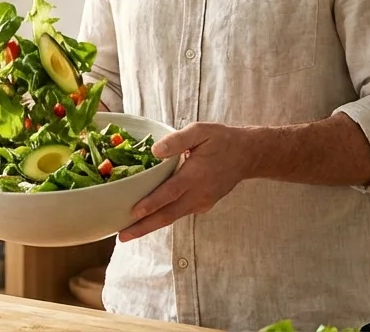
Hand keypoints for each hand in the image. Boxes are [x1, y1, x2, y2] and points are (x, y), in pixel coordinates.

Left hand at [118, 121, 251, 241]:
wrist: (247, 156)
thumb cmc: (222, 140)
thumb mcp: (201, 131)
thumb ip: (178, 139)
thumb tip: (155, 150)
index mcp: (196, 175)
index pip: (170, 192)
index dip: (151, 203)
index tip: (133, 213)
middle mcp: (198, 194)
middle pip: (168, 214)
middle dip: (144, 227)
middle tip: (122, 237)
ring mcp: (201, 202)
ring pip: (172, 217)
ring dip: (150, 226)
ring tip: (128, 233)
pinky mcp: (202, 205)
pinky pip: (179, 213)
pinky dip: (162, 217)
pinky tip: (147, 219)